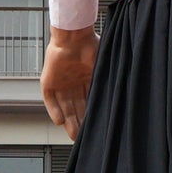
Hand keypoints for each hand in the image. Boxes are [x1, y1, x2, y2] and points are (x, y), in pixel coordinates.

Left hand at [40, 26, 97, 140]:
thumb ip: (108, 80)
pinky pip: (50, 99)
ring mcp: (60, 81)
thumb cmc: (91, 45)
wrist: (73, 35)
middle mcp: (73, 81)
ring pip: (65, 106)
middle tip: (84, 138)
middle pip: (77, 106)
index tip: (97, 127)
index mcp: (87, 77)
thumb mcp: (104, 66)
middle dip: (80, 122)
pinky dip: (54, 110)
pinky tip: (59, 122)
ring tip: (74, 136)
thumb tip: (123, 97)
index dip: (92, 114)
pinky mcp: (48, 80)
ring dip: (69, 120)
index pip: (89, 100)